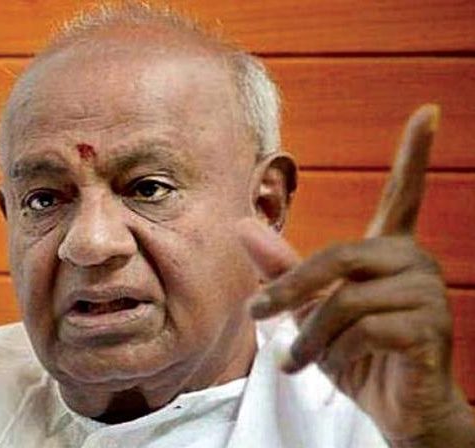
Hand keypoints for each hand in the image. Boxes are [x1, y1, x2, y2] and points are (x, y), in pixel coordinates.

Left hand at [237, 105, 474, 446]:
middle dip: (290, 291)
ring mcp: (427, 293)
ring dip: (312, 336)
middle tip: (257, 316)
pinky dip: (338, 353)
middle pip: (336, 257)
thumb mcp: (309, 308)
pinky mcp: (430, 326)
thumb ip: (281, 266)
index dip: (416, 154)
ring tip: (302, 359)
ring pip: (344, 300)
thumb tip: (241, 223)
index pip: (404, 193)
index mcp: (389, 250)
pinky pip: (363, 329)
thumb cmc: (352, 352)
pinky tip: (342, 365)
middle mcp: (414, 261)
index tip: (429, 111)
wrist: (390, 406)